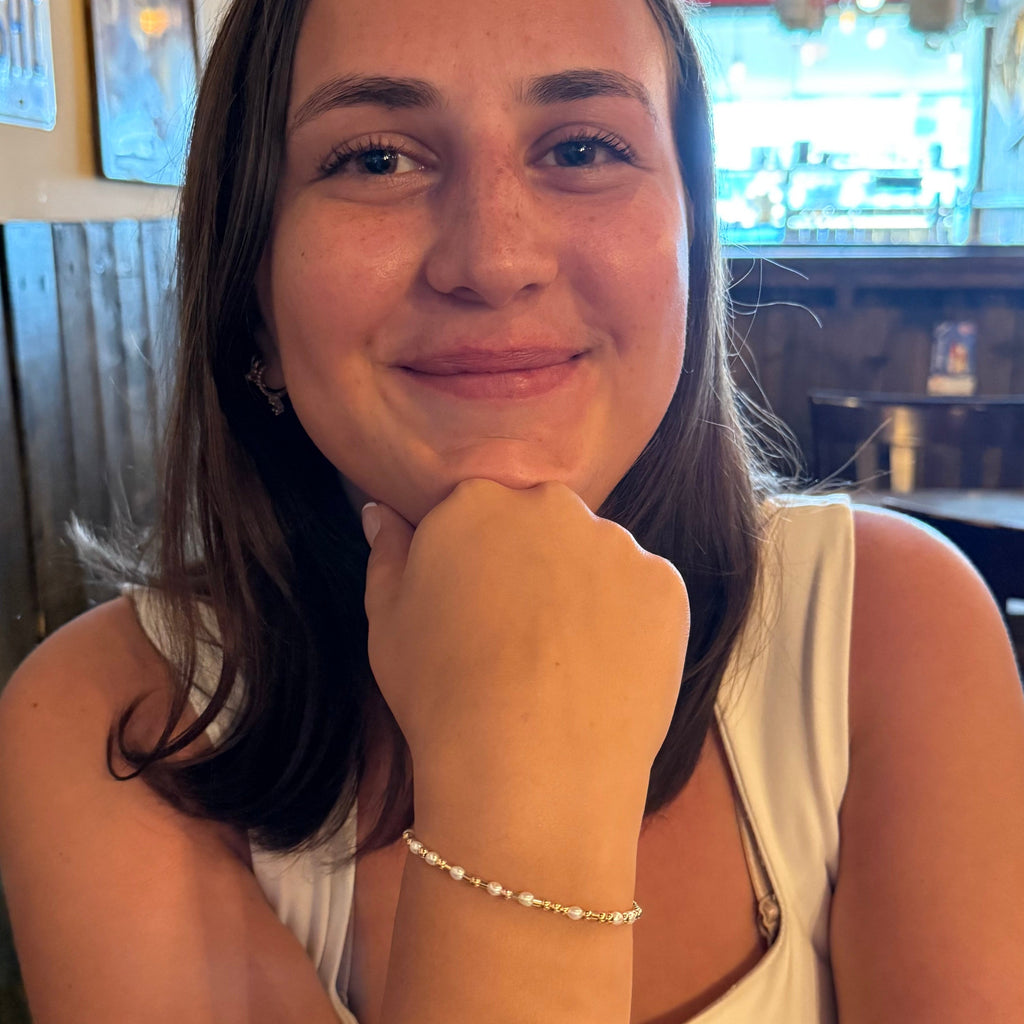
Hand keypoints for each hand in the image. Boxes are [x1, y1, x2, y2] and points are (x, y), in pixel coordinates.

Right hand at [362, 480, 688, 832]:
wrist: (527, 766)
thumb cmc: (439, 693)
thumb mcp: (388, 622)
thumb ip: (388, 555)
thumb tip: (382, 512)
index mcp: (476, 502)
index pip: (480, 511)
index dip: (479, 562)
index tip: (477, 608)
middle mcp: (551, 505)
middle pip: (544, 523)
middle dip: (535, 563)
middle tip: (522, 635)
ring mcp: (615, 543)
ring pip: (597, 556)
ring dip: (585, 591)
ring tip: (566, 663)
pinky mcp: (664, 585)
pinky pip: (644, 592)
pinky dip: (630, 623)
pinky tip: (606, 672)